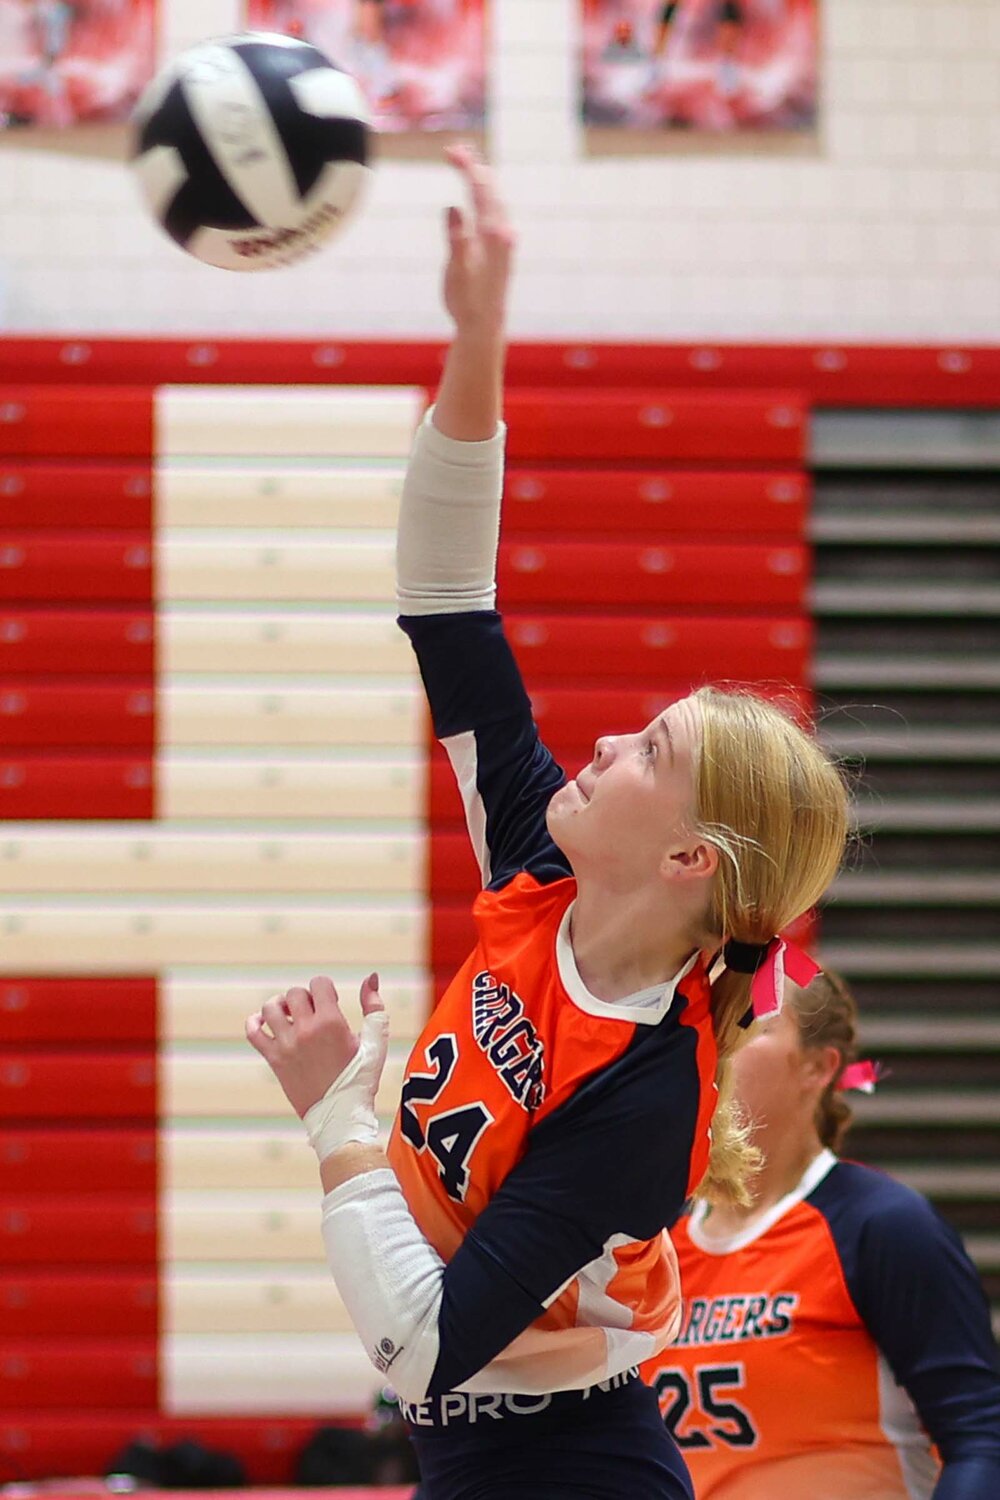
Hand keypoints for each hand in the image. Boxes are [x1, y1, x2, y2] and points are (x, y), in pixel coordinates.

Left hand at [245, 972, 385, 1122]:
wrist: (340, 1116)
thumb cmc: (361, 1079)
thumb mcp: (376, 1043)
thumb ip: (375, 1008)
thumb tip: (371, 976)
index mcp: (332, 1023)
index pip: (318, 983)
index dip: (326, 989)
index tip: (331, 1003)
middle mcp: (306, 1031)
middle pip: (294, 993)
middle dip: (305, 998)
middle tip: (314, 1014)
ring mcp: (287, 1045)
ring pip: (270, 1007)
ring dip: (280, 1006)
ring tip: (291, 1015)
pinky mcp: (274, 1060)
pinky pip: (252, 1032)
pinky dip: (254, 1022)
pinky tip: (267, 1024)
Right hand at [442, 142, 514, 337]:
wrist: (485, 327)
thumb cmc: (467, 302)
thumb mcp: (456, 272)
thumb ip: (457, 238)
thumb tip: (454, 207)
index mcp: (491, 234)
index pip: (480, 190)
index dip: (466, 167)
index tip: (449, 152)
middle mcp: (501, 233)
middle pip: (490, 189)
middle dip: (473, 166)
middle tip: (453, 150)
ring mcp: (503, 240)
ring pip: (494, 199)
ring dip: (480, 179)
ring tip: (467, 163)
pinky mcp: (500, 249)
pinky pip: (494, 212)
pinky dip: (484, 197)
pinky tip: (479, 197)